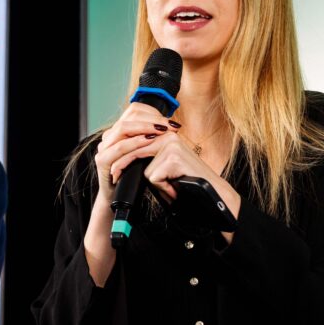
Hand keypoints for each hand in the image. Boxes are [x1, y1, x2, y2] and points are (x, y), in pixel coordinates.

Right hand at [93, 102, 178, 203]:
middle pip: (129, 118)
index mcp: (118, 131)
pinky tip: (149, 141)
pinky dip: (135, 142)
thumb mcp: (145, 153)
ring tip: (161, 130)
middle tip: (169, 125)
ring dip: (144, 128)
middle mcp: (109, 136)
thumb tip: (170, 124)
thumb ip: (151, 137)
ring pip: (123, 129)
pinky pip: (119, 147)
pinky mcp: (102, 160)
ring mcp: (103, 147)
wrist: (119, 198)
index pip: (134, 112)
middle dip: (152, 120)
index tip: (170, 121)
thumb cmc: (134, 175)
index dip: (153, 113)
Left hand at [110, 132, 241, 224]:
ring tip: (167, 186)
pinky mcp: (173, 157)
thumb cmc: (186, 180)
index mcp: (165, 134)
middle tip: (114, 175)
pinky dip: (161, 186)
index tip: (114, 168)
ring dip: (152, 181)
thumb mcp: (164, 165)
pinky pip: (153, 176)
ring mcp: (171, 145)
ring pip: (143, 165)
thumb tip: (122, 159)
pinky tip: (174, 187)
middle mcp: (168, 135)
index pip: (136, 140)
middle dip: (122, 164)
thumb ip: (149, 157)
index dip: (122, 155)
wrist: (210, 190)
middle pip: (134, 149)